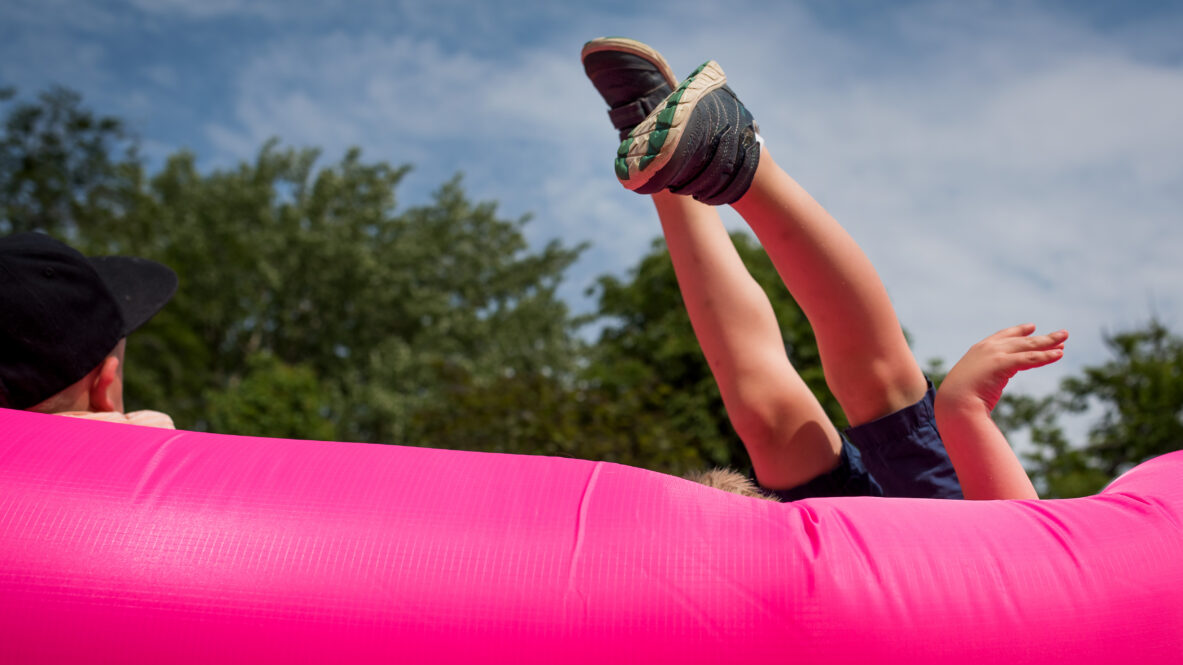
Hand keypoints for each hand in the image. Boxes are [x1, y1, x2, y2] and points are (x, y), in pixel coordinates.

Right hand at [938, 324, 1067, 413]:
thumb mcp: (971, 384)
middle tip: (1062, 334)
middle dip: (1042, 337)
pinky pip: (1030, 358)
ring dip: (1049, 342)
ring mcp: (995, 354)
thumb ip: (981, 380)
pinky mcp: (1003, 363)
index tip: (1031, 328)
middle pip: (1021, 340)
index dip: (1018, 332)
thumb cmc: (959, 399)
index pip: (1003, 336)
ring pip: (1029, 346)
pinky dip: (1046, 356)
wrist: (954, 403)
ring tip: (1065, 338)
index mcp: (978, 350)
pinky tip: (1059, 354)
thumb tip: (985, 390)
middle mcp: (988, 348)